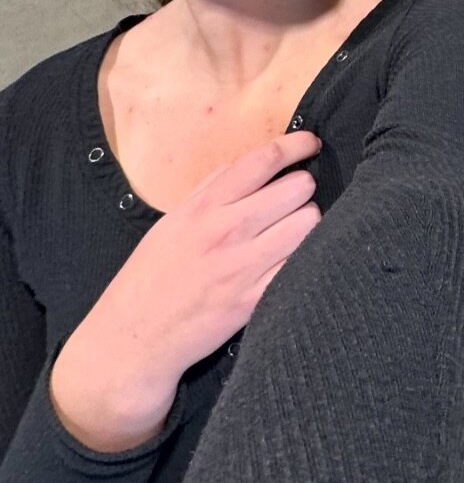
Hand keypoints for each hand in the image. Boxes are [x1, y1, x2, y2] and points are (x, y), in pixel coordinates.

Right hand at [51, 132, 321, 450]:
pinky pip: (301, 263)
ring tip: (293, 231)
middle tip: (294, 199)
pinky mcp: (256, 299)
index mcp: (205, 207)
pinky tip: (292, 258)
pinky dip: (305, 256)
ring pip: (309, 223)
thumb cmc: (153, 276)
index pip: (264, 160)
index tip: (310, 143)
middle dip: (302, 189)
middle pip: (298, 188)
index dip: (296, 144)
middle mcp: (227, 231)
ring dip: (307, 223)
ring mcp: (244, 267)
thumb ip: (212, 189)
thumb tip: (254, 163)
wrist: (134, 338)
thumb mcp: (173, 221)